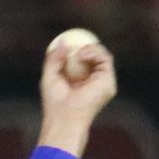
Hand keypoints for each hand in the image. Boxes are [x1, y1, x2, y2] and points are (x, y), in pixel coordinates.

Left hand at [38, 41, 116, 155]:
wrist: (64, 117)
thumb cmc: (55, 103)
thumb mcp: (50, 75)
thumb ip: (54, 58)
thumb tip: (64, 42)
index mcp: (82, 82)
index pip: (84, 61)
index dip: (78, 48)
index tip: (68, 42)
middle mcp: (95, 83)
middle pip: (95, 56)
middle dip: (86, 45)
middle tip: (75, 41)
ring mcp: (104, 82)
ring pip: (102, 55)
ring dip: (90, 48)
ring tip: (78, 52)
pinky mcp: (108, 81)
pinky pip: (105, 58)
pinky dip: (94, 52)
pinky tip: (82, 55)